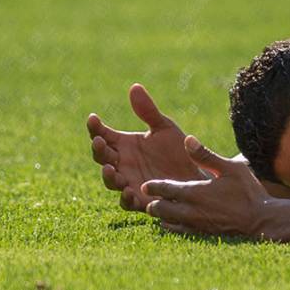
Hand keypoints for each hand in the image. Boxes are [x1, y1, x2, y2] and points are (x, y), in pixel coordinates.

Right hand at [87, 84, 207, 211]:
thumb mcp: (164, 128)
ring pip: (111, 181)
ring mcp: (129, 182)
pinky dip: (126, 198)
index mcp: (124, 144)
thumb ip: (148, 111)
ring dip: (108, 175)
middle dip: (99, 149)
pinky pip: (128, 202)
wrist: (196, 173)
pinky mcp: (141, 200)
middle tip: (100, 141)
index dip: (95, 127)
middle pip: (102, 157)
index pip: (103, 134)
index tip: (93, 117)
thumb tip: (134, 86)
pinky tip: (129, 191)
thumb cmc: (178, 150)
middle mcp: (122, 163)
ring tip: (110, 168)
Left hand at [143, 136, 271, 236]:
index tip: (146, 185)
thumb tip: (188, 139)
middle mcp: (190, 211)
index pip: (165, 189)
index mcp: (195, 192)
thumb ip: (206, 155)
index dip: (153, 187)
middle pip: (159, 209)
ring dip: (161, 216)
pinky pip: (178, 232)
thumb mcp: (231, 168)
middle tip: (151, 198)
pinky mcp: (201, 235)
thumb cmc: (248, 191)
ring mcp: (195, 225)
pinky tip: (175, 222)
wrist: (261, 221)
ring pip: (166, 222)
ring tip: (160, 209)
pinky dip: (172, 227)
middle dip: (153, 203)